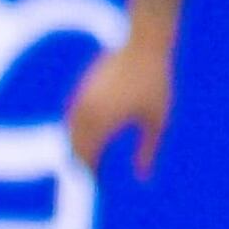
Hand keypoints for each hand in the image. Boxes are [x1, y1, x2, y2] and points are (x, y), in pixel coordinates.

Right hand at [62, 31, 174, 179]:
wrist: (143, 40)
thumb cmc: (155, 79)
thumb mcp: (158, 117)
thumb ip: (149, 149)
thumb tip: (143, 177)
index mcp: (102, 122)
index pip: (86, 160)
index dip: (88, 177)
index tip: (95, 189)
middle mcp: (86, 113)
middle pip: (73, 150)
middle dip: (79, 167)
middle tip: (90, 181)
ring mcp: (80, 99)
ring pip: (70, 135)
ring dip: (76, 150)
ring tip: (89, 164)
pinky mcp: (81, 89)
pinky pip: (71, 119)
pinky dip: (76, 133)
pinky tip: (88, 139)